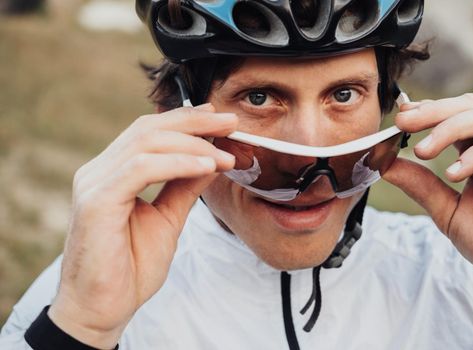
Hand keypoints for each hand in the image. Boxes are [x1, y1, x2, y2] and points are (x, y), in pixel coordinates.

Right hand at [48, 104, 236, 348]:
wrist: (104, 309)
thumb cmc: (131, 267)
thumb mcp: (168, 219)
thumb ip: (185, 188)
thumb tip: (211, 161)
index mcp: (112, 173)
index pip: (149, 131)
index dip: (186, 120)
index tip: (220, 120)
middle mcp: (99, 171)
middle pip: (148, 128)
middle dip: (194, 122)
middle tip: (230, 123)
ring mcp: (94, 184)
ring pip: (146, 143)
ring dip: (192, 144)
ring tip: (224, 155)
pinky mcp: (96, 202)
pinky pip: (141, 169)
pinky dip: (177, 164)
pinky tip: (205, 167)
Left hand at [383, 93, 472, 290]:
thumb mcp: (447, 211)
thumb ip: (420, 186)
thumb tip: (385, 164)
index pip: (452, 116)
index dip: (427, 111)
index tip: (400, 117)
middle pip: (469, 106)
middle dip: (433, 110)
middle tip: (403, 122)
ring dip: (449, 127)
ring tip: (422, 151)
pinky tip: (454, 173)